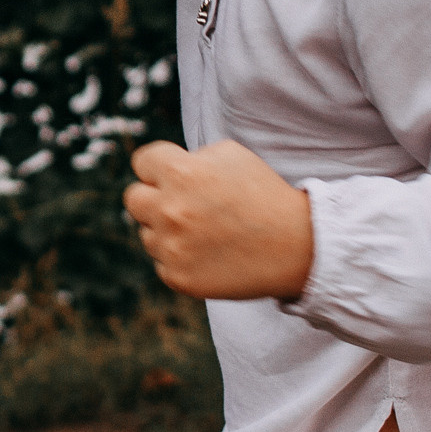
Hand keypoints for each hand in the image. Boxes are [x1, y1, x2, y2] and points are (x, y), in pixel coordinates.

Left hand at [123, 140, 315, 300]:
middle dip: (154, 198)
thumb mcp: (230, 154)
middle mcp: (170, 210)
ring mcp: (172, 247)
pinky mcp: (179, 277)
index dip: (161, 167)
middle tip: (183, 204)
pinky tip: (210, 254)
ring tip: (206, 232)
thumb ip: (188, 157)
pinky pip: (162, 263)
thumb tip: (160, 169)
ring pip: (147, 234)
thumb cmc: (263, 194)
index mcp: (181, 173)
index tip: (175, 175)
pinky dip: (180, 259)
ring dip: (167, 231)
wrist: (296, 246)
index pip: (142, 162)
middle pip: (133, 199)